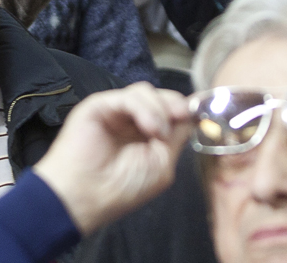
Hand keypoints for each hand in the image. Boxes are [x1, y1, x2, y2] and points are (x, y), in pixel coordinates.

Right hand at [33, 83, 191, 234]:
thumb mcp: (162, 162)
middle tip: (182, 117)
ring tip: (158, 134)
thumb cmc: (123, 187)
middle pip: (160, 96)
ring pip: (145, 91)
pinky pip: (127, 97)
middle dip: (175, 106)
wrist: (88, 195)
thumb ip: (177, 135)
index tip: (198, 113)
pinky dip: (144, 109)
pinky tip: (150, 128)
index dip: (185, 108)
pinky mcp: (99, 104)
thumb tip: (194, 111)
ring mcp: (115, 111)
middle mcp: (131, 120)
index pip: (170, 109)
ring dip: (159, 110)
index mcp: (147, 134)